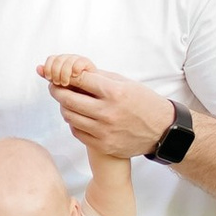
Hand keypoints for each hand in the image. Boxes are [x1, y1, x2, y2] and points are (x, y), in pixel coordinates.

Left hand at [39, 56, 173, 161]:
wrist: (162, 130)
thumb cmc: (143, 102)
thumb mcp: (126, 83)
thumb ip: (100, 77)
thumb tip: (74, 70)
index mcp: (114, 92)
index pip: (79, 79)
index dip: (66, 75)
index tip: (60, 74)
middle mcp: (108, 112)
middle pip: (68, 99)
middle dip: (56, 90)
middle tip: (54, 86)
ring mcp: (105, 131)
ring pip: (69, 116)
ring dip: (64, 107)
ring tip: (67, 102)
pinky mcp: (104, 145)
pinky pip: (77, 132)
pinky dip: (74, 123)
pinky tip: (78, 117)